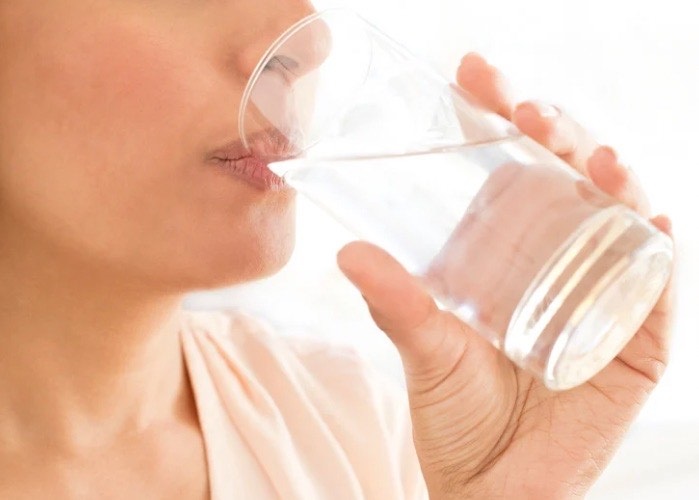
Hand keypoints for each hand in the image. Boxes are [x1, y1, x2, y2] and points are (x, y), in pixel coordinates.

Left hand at [336, 53, 674, 498]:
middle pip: (567, 179)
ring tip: (586, 153)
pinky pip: (656, 286)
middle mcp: (558, 262)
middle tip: (523, 107)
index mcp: (509, 253)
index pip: (511, 168)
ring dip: (610, 177)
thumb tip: (349, 251)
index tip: (473, 74)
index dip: (498, 118)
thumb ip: (396, 304)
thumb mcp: (426, 350)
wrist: (492, 491)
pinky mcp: (635, 341)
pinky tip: (648, 215)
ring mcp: (600, 295)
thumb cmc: (459, 418)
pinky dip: (656, 249)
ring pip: (617, 217)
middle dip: (554, 133)